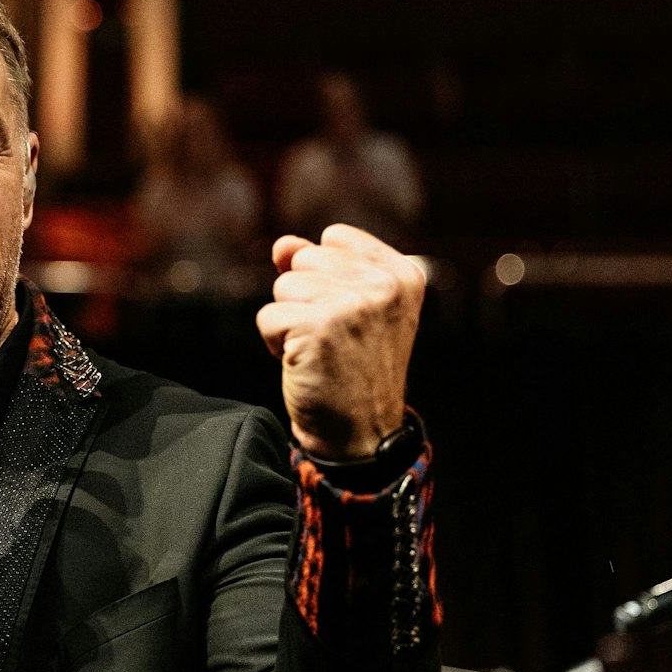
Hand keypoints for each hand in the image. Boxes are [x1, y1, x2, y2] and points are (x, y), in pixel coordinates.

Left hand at [255, 224, 424, 459]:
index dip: (324, 274)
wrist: (360, 434)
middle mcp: (384, 285)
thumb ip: (320, 267)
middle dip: (303, 298)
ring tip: (318, 350)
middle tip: (330, 338)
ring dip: (289, 321)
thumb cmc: (352, 369)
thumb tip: (281, 245)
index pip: (335, 237)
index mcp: (403, 275)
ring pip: (283, 287)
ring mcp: (352, 304)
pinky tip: (304, 363)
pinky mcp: (318, 326)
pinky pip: (267, 316)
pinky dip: (274, 342)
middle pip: (304, 260)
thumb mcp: (350, 310)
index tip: (346, 315)